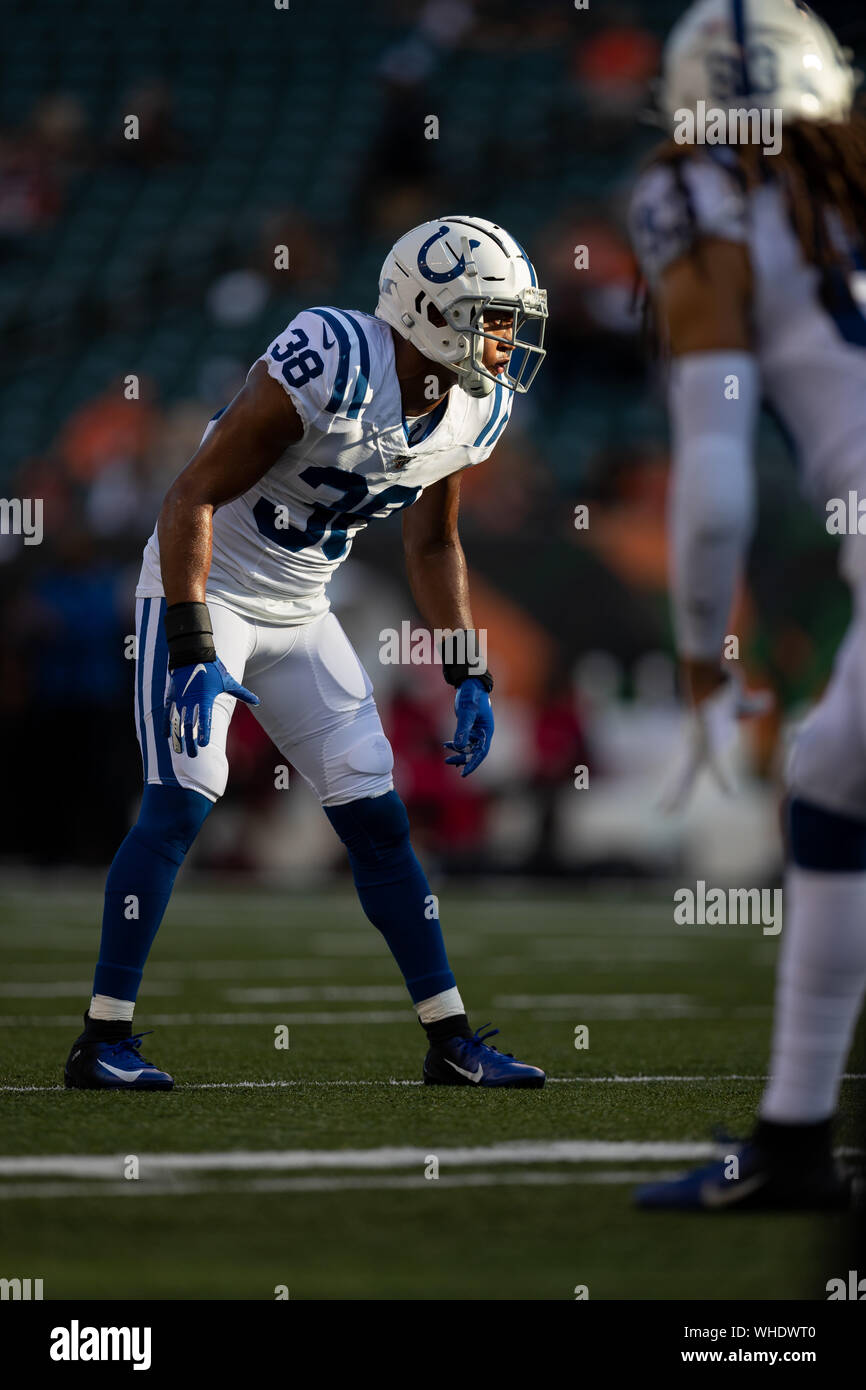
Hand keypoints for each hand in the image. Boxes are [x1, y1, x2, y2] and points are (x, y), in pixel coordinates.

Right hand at [163, 657, 258, 758]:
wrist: (192, 653)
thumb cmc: (212, 668)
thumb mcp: (228, 681)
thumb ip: (242, 693)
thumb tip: (257, 701)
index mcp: (205, 698)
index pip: (205, 719)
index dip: (204, 733)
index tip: (204, 745)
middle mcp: (191, 700)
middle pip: (190, 725)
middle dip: (190, 742)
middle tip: (193, 755)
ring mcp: (180, 699)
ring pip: (177, 722)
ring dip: (177, 738)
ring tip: (179, 751)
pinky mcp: (171, 695)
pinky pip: (167, 713)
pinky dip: (166, 725)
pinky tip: (166, 736)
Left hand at [444, 677, 493, 777]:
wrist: (470, 683)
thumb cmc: (471, 695)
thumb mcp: (466, 712)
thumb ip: (463, 729)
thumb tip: (459, 747)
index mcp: (487, 730)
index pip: (481, 752)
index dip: (473, 764)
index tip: (464, 773)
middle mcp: (483, 732)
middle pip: (474, 752)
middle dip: (462, 759)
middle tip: (448, 762)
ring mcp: (477, 729)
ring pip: (468, 747)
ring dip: (458, 752)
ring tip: (446, 758)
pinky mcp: (470, 726)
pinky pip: (464, 740)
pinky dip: (456, 744)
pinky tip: (447, 745)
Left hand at [659, 665, 772, 811]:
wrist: (712, 670)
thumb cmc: (723, 685)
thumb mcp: (741, 703)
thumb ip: (753, 706)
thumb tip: (768, 701)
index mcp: (700, 742)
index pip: (686, 769)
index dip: (677, 785)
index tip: (665, 801)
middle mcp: (695, 744)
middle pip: (682, 774)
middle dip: (673, 793)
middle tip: (660, 811)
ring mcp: (700, 743)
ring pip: (687, 774)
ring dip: (679, 793)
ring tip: (670, 812)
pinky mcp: (710, 738)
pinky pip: (720, 763)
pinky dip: (725, 778)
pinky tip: (730, 794)